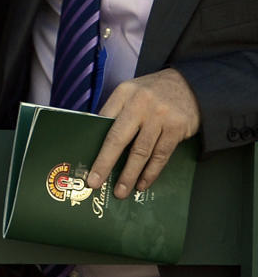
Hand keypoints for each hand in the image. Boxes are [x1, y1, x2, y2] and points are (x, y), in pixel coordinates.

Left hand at [87, 68, 200, 198]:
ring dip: (129, 174)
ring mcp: (160, 116)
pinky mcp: (177, 128)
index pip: (103, 121)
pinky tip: (142, 183)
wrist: (191, 85)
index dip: (94, 142)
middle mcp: (140, 103)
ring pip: (141, 152)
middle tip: (95, 182)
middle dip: (105, 163)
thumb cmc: (153, 93)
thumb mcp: (131, 93)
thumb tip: (97, 141)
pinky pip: (161, 155)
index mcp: (123, 93)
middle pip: (118, 138)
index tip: (86, 161)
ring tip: (120, 191)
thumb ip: (116, 112)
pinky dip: (150, 172)